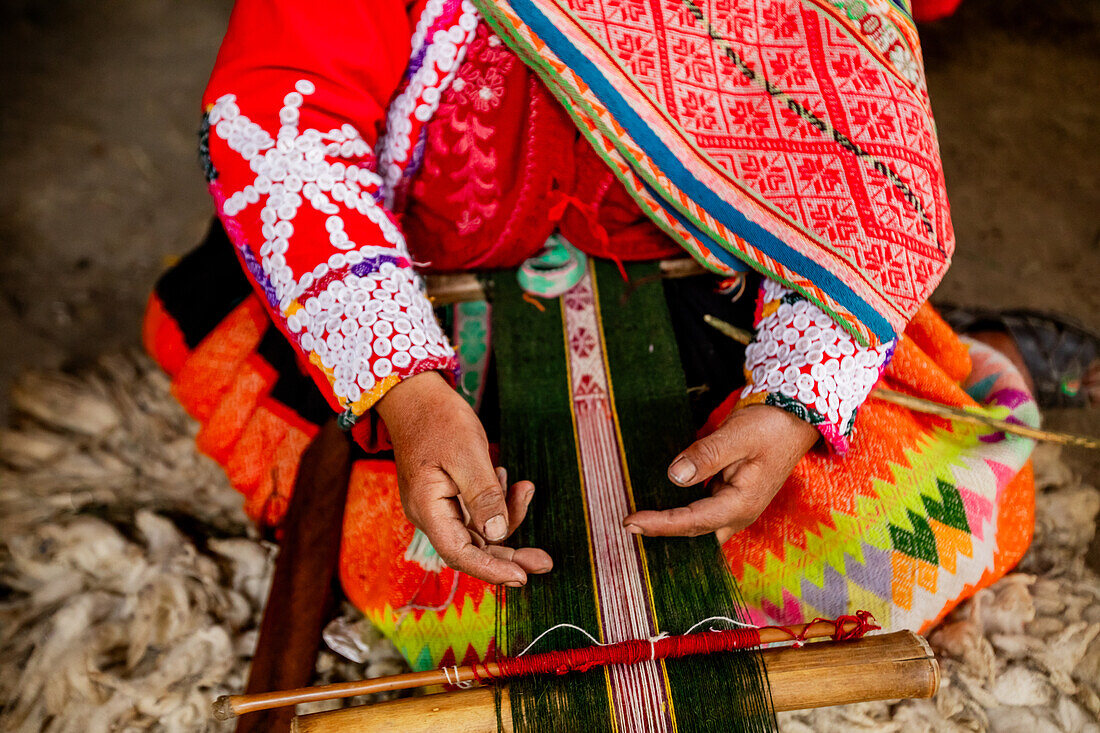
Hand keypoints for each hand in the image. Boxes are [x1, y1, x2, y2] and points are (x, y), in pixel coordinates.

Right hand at [375, 371, 551, 585]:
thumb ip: (483, 495)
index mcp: (428, 508)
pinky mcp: (450, 497)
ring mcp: (440, 507)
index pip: (460, 553)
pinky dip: (499, 503)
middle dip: (509, 555)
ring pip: (479, 532)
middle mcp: (432, 515)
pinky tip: (509, 480)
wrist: (417, 397)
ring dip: (508, 519)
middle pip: (472, 550)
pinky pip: (478, 513)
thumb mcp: (467, 454)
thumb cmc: (439, 420)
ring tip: (525, 489)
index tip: (522, 577)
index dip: (491, 570)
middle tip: (544, 561)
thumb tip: (498, 534)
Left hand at [622, 404, 818, 542]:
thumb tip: (675, 476)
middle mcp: (739, 512)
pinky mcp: (730, 497)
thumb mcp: (737, 435)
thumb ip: (706, 456)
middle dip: (662, 533)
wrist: (794, 419)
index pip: (694, 521)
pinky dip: (679, 513)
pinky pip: (701, 512)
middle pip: (694, 533)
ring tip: (637, 521)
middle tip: (628, 526)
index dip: (661, 524)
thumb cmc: (770, 425)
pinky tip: (659, 506)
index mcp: (743, 503)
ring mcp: (735, 507)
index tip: (631, 522)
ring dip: (670, 525)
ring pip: (698, 526)